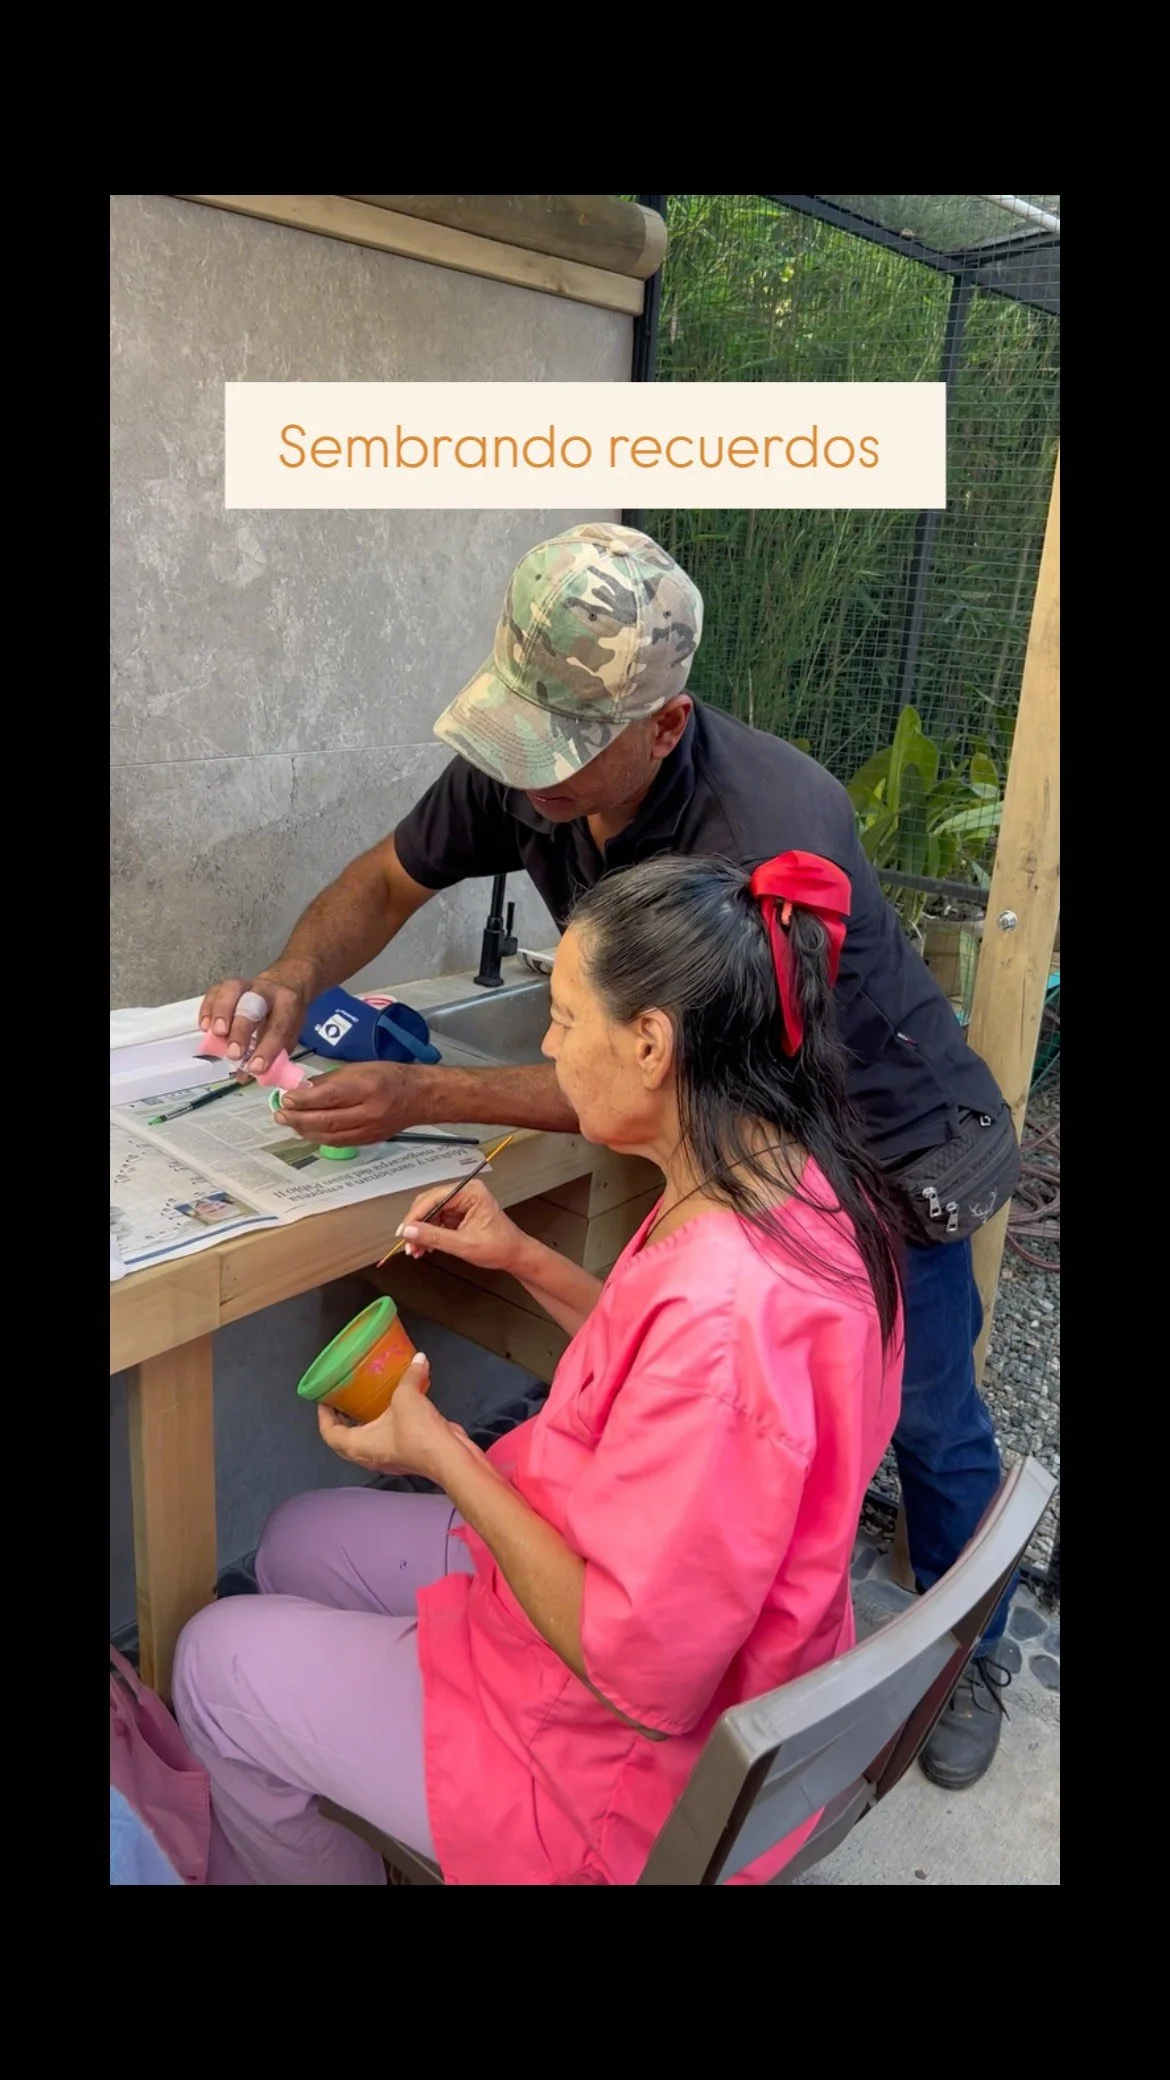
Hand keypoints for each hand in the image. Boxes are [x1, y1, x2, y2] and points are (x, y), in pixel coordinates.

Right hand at [199, 963, 314, 1072]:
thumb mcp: (288, 1036)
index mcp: (288, 1004)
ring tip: (216, 1035)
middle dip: (241, 1031)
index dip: (267, 1048)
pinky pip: (215, 991)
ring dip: (221, 1014)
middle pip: (252, 1006)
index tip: (256, 1068)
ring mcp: (246, 985)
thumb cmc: (285, 1016)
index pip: (278, 1025)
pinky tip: (205, 1027)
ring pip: (231, 991)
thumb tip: (245, 1077)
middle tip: (233, 1054)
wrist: (286, 985)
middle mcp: (267, 990)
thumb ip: (271, 1056)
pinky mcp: (228, 985)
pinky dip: (207, 1009)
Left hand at [276, 1062, 428, 1145]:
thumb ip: (330, 1080)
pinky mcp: (368, 1141)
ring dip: (304, 1130)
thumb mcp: (359, 1068)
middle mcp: (369, 1112)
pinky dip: (318, 1137)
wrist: (419, 1097)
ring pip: (330, 1135)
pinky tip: (306, 1130)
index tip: (285, 1097)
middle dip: (299, 1118)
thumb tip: (302, 1089)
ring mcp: (369, 1130)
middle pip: (327, 1120)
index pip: (330, 1096)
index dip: (305, 1099)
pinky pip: (338, 1142)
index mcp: (368, 1087)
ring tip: (288, 1122)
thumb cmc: (389, 1076)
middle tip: (280, 1114)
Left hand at [316, 1353, 451, 1479]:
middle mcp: (368, 1456)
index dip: (323, 1416)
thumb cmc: (416, 1431)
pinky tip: (395, 1408)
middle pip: (345, 1440)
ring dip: (363, 1424)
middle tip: (343, 1400)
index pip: (329, 1433)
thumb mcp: (406, 1396)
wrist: (448, 1456)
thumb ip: (410, 1376)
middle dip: (342, 1420)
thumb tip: (419, 1358)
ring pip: (367, 1441)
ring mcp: (387, 1459)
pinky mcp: (405, 1456)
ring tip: (366, 1402)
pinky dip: (384, 1425)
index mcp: (358, 1445)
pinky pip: (386, 1440)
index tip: (324, 1399)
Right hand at [398, 1176, 524, 1272]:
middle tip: (408, 1244)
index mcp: (471, 1192)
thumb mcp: (464, 1244)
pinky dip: (429, 1235)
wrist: (515, 1256)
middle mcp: (465, 1193)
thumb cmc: (500, 1247)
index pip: (434, 1198)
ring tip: (415, 1250)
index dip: (415, 1216)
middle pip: (429, 1204)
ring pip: (431, 1214)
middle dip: (417, 1226)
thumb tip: (409, 1232)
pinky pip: (437, 1221)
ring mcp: (462, 1203)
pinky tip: (424, 1247)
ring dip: (421, 1232)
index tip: (403, 1231)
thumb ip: (434, 1237)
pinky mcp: (459, 1214)